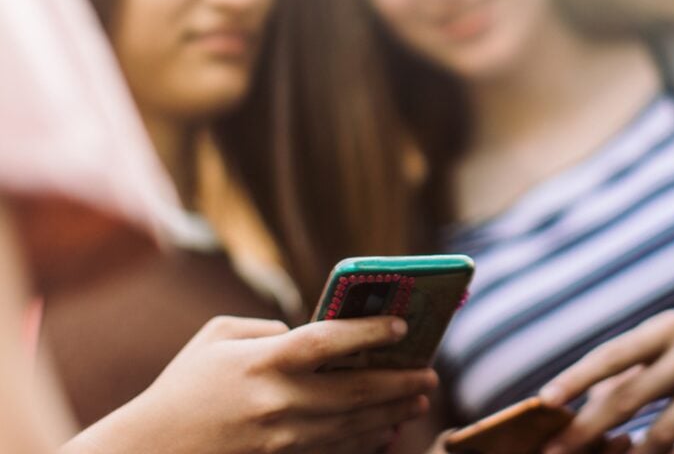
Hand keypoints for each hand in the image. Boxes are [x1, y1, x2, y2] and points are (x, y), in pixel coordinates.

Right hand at [81, 315, 436, 453]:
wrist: (151, 452)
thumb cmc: (183, 386)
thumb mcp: (216, 337)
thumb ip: (268, 330)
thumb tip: (309, 336)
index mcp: (262, 362)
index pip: (328, 341)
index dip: (370, 331)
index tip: (403, 324)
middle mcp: (278, 402)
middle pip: (356, 391)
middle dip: (400, 382)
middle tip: (429, 374)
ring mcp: (283, 439)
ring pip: (354, 426)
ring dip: (393, 412)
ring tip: (417, 399)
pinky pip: (337, 452)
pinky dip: (366, 441)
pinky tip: (386, 430)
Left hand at [538, 311, 673, 453]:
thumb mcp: (664, 343)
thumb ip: (627, 370)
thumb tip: (584, 402)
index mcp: (665, 327)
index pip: (613, 354)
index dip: (578, 377)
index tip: (546, 400)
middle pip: (630, 396)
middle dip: (589, 428)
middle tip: (556, 450)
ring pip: (665, 430)